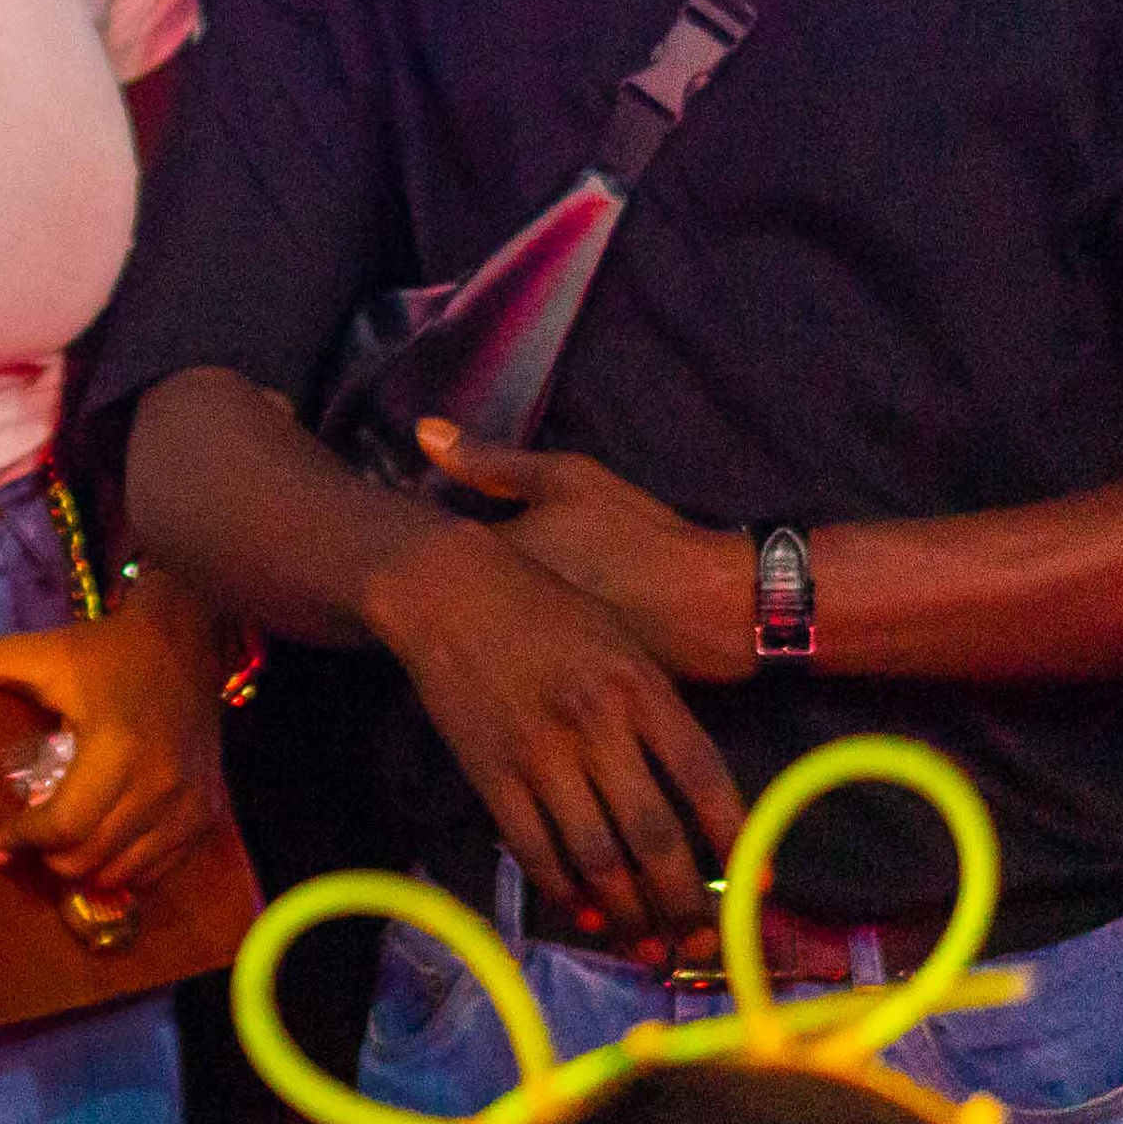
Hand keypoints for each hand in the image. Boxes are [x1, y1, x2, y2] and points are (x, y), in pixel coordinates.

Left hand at [0, 597, 227, 899]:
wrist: (183, 641)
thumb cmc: (103, 651)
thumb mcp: (37, 651)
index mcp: (116, 747)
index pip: (66, 826)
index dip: (23, 843)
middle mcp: (159, 784)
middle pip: (91, 857)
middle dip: (48, 859)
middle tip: (24, 845)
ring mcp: (189, 804)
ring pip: (125, 873)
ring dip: (85, 870)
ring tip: (57, 849)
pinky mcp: (207, 814)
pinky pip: (160, 870)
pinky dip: (126, 872)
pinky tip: (100, 852)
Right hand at [364, 517, 747, 955]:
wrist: (447, 589)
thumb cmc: (546, 611)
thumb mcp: (621, 643)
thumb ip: (657, 710)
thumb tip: (692, 795)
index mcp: (638, 688)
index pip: (704, 778)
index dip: (736, 840)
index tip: (755, 889)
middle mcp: (595, 725)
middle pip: (654, 835)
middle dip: (685, 903)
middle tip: (701, 946)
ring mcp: (539, 753)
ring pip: (596, 855)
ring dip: (628, 913)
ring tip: (648, 947)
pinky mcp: (490, 771)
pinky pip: (534, 847)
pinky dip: (563, 888)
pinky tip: (584, 909)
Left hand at [419, 421, 754, 684]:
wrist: (721, 605)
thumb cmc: (641, 536)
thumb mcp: (568, 480)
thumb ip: (490, 461)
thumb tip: (422, 430)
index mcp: (493, 566)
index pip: (420, 561)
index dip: (408, 554)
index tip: (401, 545)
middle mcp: (498, 624)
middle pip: (436, 610)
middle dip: (428, 598)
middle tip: (415, 581)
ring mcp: (526, 664)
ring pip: (469, 647)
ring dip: (461, 632)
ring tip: (451, 614)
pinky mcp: (555, 693)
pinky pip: (508, 673)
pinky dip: (500, 659)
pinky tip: (495, 649)